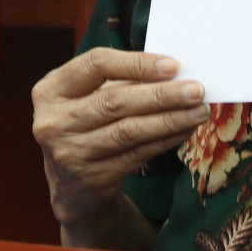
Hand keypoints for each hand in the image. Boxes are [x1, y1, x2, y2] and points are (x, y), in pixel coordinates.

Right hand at [32, 48, 207, 226]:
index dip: (136, 63)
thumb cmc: (88, 126)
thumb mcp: (89, 98)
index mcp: (51, 90)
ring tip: (200, 110)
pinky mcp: (91, 178)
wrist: (73, 187)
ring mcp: (69, 153)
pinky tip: (186, 129)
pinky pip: (137, 154)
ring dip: (171, 119)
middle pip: (115, 102)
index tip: (173, 65)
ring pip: (129, 131)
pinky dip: (166, 139)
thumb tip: (175, 71)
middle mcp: (53, 122)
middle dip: (162, 94)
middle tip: (197, 90)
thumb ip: (121, 82)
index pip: (96, 65)